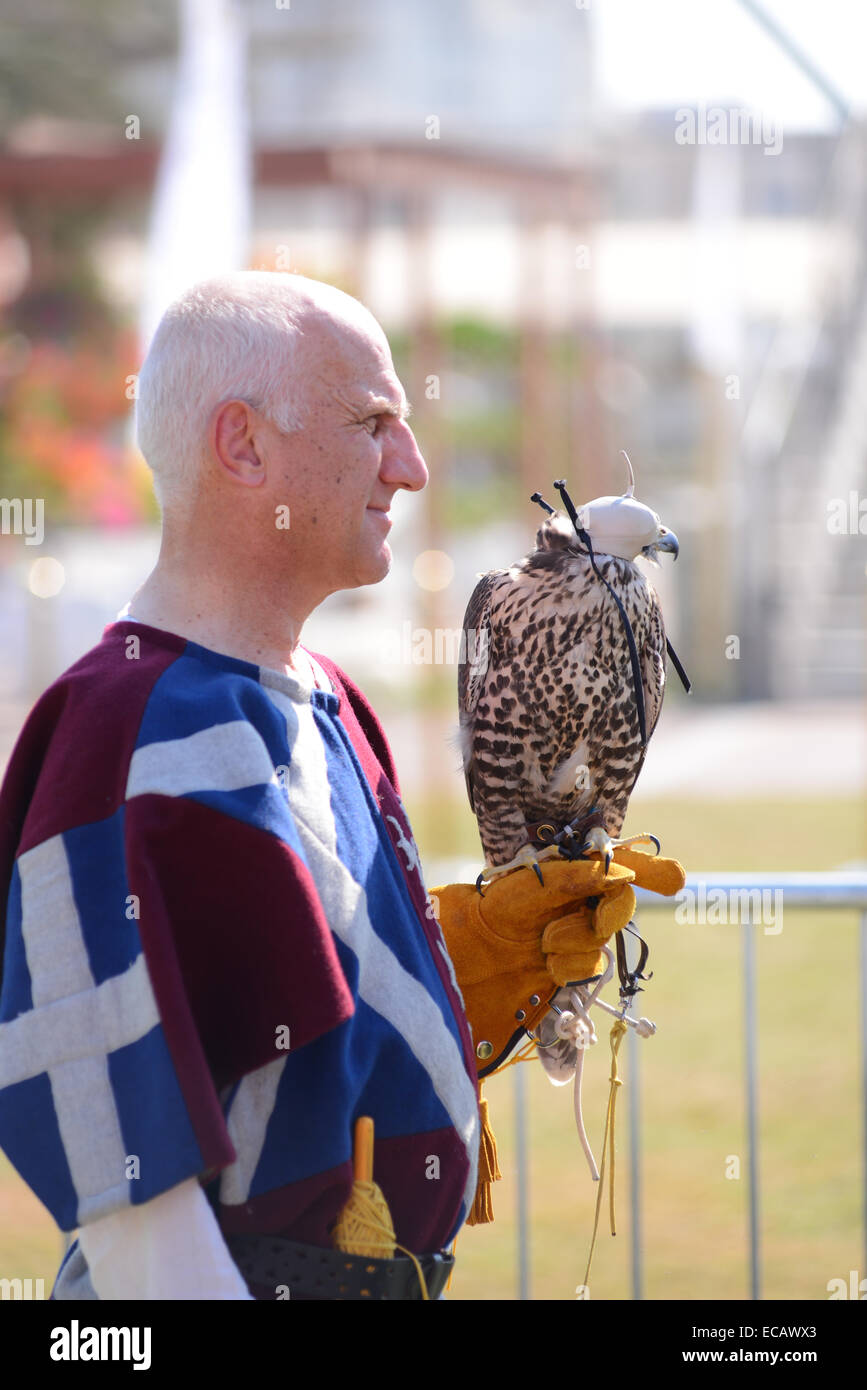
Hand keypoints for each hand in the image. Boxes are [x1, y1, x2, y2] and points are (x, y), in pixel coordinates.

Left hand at [430, 847, 684, 1074]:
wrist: (464, 954)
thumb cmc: (492, 907)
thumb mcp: (535, 883)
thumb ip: (579, 877)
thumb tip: (622, 874)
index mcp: (572, 874)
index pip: (620, 868)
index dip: (650, 868)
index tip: (675, 879)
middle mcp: (579, 902)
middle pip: (619, 909)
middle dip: (604, 916)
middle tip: (575, 921)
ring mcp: (575, 937)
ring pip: (603, 943)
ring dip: (577, 944)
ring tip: (543, 944)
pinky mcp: (568, 970)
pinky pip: (589, 970)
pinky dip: (570, 967)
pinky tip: (546, 964)